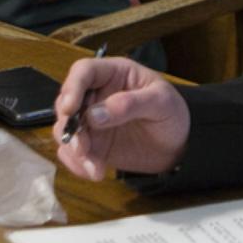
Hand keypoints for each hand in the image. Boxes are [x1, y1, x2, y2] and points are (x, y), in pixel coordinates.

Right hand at [53, 57, 189, 181]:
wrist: (178, 146)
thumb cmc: (172, 114)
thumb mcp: (161, 102)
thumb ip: (130, 104)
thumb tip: (94, 115)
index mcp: (114, 73)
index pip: (84, 71)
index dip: (72, 87)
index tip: (69, 109)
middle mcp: (96, 94)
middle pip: (66, 102)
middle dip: (69, 126)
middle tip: (83, 148)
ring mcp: (90, 120)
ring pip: (64, 129)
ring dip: (73, 149)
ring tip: (94, 167)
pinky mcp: (91, 144)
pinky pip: (71, 152)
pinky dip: (77, 164)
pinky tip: (95, 172)